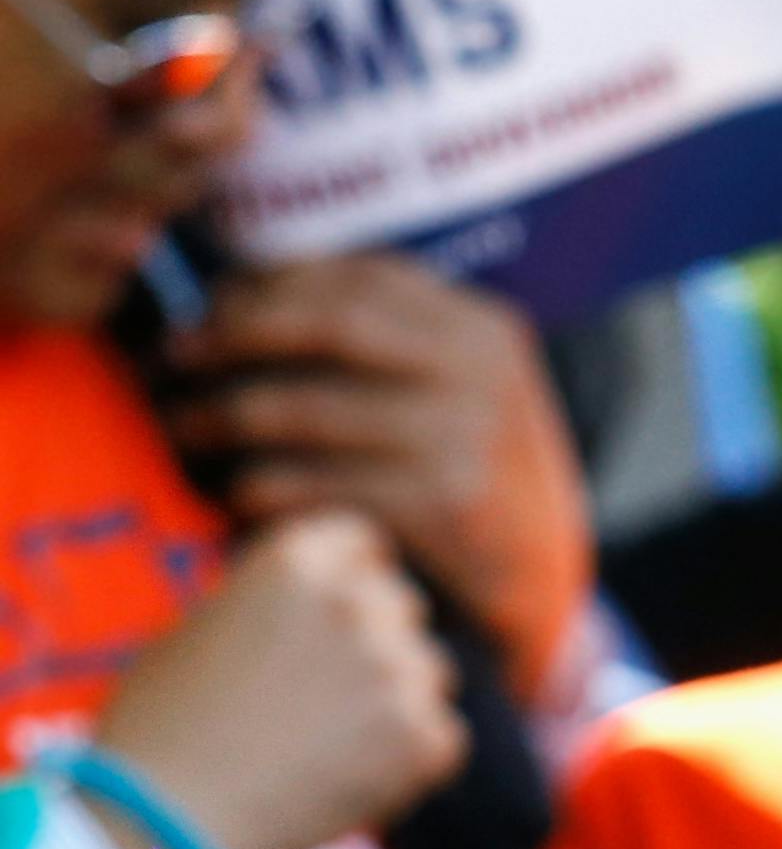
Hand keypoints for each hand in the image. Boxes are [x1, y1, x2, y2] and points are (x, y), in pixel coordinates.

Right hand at [88, 511, 464, 848]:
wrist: (160, 820)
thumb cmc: (161, 730)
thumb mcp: (202, 626)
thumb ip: (277, 601)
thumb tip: (329, 596)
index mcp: (299, 561)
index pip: (364, 545)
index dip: (354, 582)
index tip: (337, 625)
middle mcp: (358, 600)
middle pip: (403, 609)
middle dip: (376, 646)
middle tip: (320, 703)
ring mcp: (399, 667)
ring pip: (429, 675)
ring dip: (394, 705)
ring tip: (319, 751)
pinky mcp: (425, 735)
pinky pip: (440, 740)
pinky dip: (406, 765)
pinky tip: (343, 785)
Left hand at [166, 254, 592, 676]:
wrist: (539, 572)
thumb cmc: (469, 469)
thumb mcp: (459, 385)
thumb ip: (385, 339)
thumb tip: (240, 298)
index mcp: (481, 327)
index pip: (359, 275)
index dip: (271, 284)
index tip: (213, 304)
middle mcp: (479, 371)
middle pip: (331, 326)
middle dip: (236, 334)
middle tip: (176, 356)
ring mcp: (461, 437)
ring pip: (307, 408)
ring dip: (222, 415)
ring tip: (185, 428)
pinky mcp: (437, 508)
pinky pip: (309, 485)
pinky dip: (256, 487)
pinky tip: (236, 492)